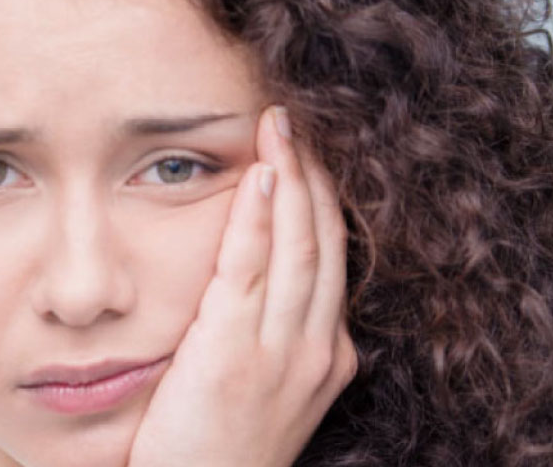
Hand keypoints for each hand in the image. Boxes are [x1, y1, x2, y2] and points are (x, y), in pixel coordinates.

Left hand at [127, 105, 356, 466]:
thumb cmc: (220, 446)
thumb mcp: (266, 387)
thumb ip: (270, 332)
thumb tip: (256, 276)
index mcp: (328, 354)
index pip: (332, 257)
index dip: (322, 199)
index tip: (308, 154)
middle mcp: (317, 348)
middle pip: (323, 240)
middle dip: (313, 173)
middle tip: (296, 119)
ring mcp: (281, 351)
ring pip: (297, 244)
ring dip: (290, 177)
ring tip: (279, 126)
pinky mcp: (233, 352)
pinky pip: (249, 267)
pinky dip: (257, 215)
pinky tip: (259, 173)